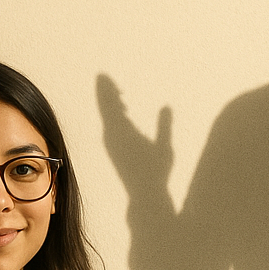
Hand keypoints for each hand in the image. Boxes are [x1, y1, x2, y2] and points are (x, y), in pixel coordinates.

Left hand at [96, 74, 173, 188]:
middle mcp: (112, 137)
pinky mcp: (113, 151)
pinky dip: (114, 117)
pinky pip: (110, 127)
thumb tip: (166, 107)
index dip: (106, 89)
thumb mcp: (163, 147)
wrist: (144, 194)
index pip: (109, 105)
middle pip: (105, 109)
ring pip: (108, 119)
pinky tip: (122, 114)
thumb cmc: (156, 171)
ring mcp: (111, 144)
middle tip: (105, 79)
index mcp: (121, 131)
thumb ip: (164, 126)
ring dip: (111, 105)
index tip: (102, 76)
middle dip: (107, 94)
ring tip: (117, 94)